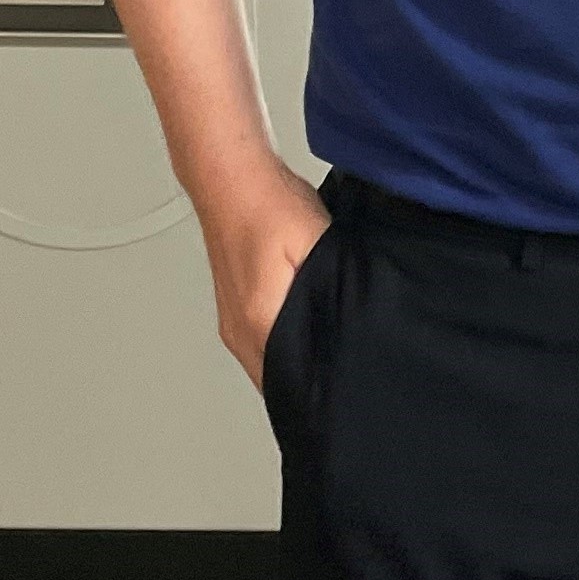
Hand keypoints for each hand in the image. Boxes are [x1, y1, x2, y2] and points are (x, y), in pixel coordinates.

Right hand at [197, 158, 330, 389]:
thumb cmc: (271, 205)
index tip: (344, 399)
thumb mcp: (315, 244)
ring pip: (267, 364)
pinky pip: (262, 344)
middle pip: (277, 380)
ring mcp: (234, 321)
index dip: (318, 395)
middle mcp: (240, 329)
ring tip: (331, 368)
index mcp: (260, 319)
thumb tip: (345, 327)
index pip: (289, 382)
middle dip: (310, 386)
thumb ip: (329, 287)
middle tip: (347, 388)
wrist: (231, 180)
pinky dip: (286, 347)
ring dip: (296, 366)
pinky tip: (309, 337)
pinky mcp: (237, 309)